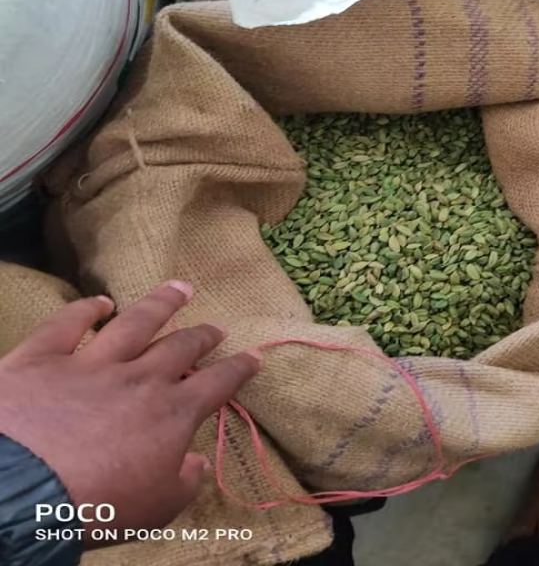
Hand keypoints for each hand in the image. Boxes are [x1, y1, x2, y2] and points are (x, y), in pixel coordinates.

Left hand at [0, 281, 260, 546]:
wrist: (19, 492)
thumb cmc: (96, 506)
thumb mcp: (156, 509)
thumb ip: (184, 482)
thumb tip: (196, 461)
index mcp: (171, 412)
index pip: (218, 384)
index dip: (240, 368)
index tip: (255, 356)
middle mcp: (140, 377)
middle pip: (180, 346)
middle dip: (203, 336)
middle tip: (217, 327)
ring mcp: (92, 362)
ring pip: (135, 322)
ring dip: (160, 304)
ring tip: (179, 289)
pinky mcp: (43, 358)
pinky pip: (68, 324)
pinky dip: (86, 309)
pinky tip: (100, 302)